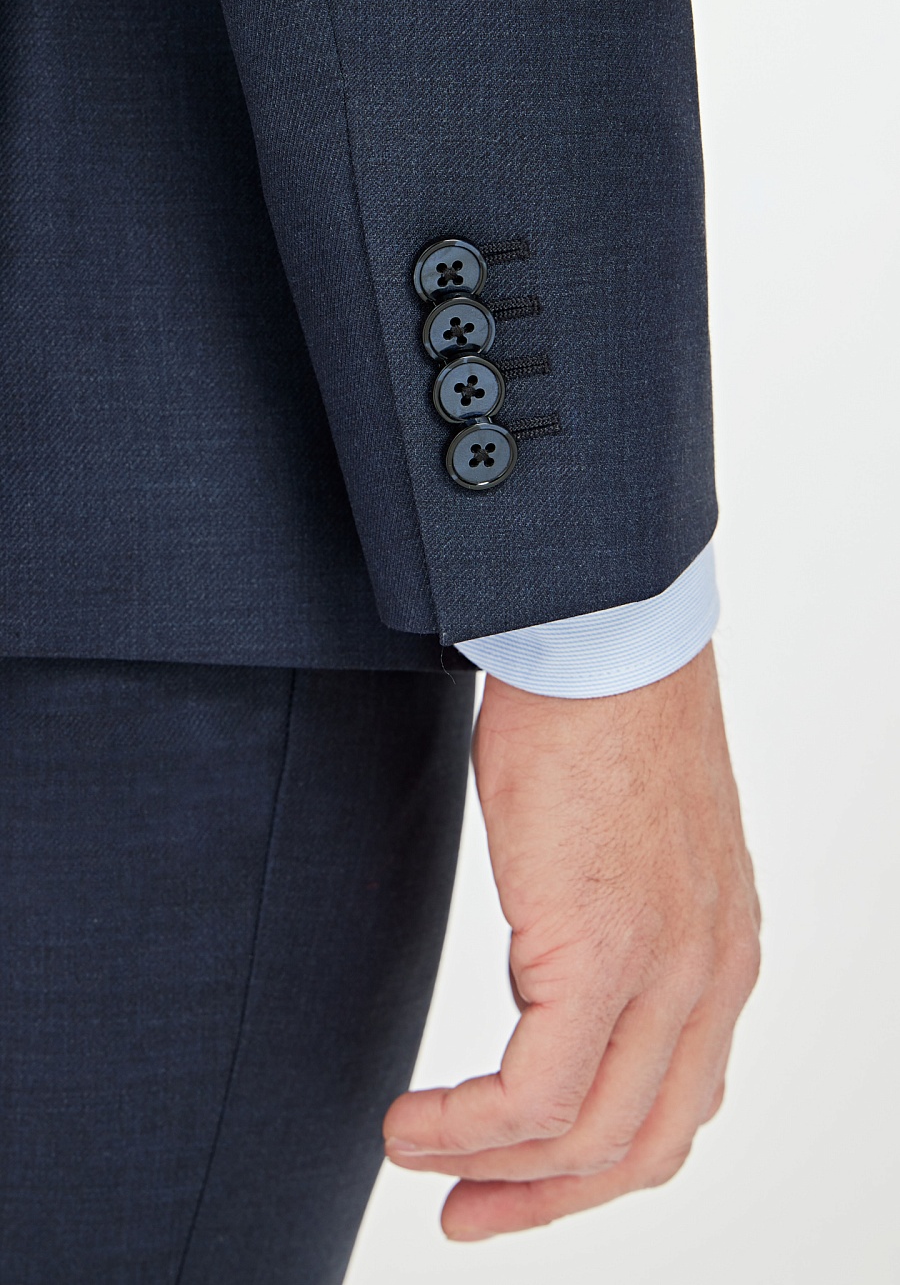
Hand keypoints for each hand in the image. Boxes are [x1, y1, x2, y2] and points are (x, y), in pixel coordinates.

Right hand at [382, 642, 760, 1240]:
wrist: (605, 638)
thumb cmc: (601, 720)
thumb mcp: (627, 845)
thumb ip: (609, 924)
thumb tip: (544, 975)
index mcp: (721, 952)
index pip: (675, 1104)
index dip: (594, 1164)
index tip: (516, 1176)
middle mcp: (710, 973)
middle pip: (639, 1145)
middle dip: (545, 1198)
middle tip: (464, 1211)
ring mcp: (665, 966)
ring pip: (586, 1136)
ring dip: (489, 1168)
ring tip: (413, 1154)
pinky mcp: (600, 947)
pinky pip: (534, 1093)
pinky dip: (468, 1127)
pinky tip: (413, 1120)